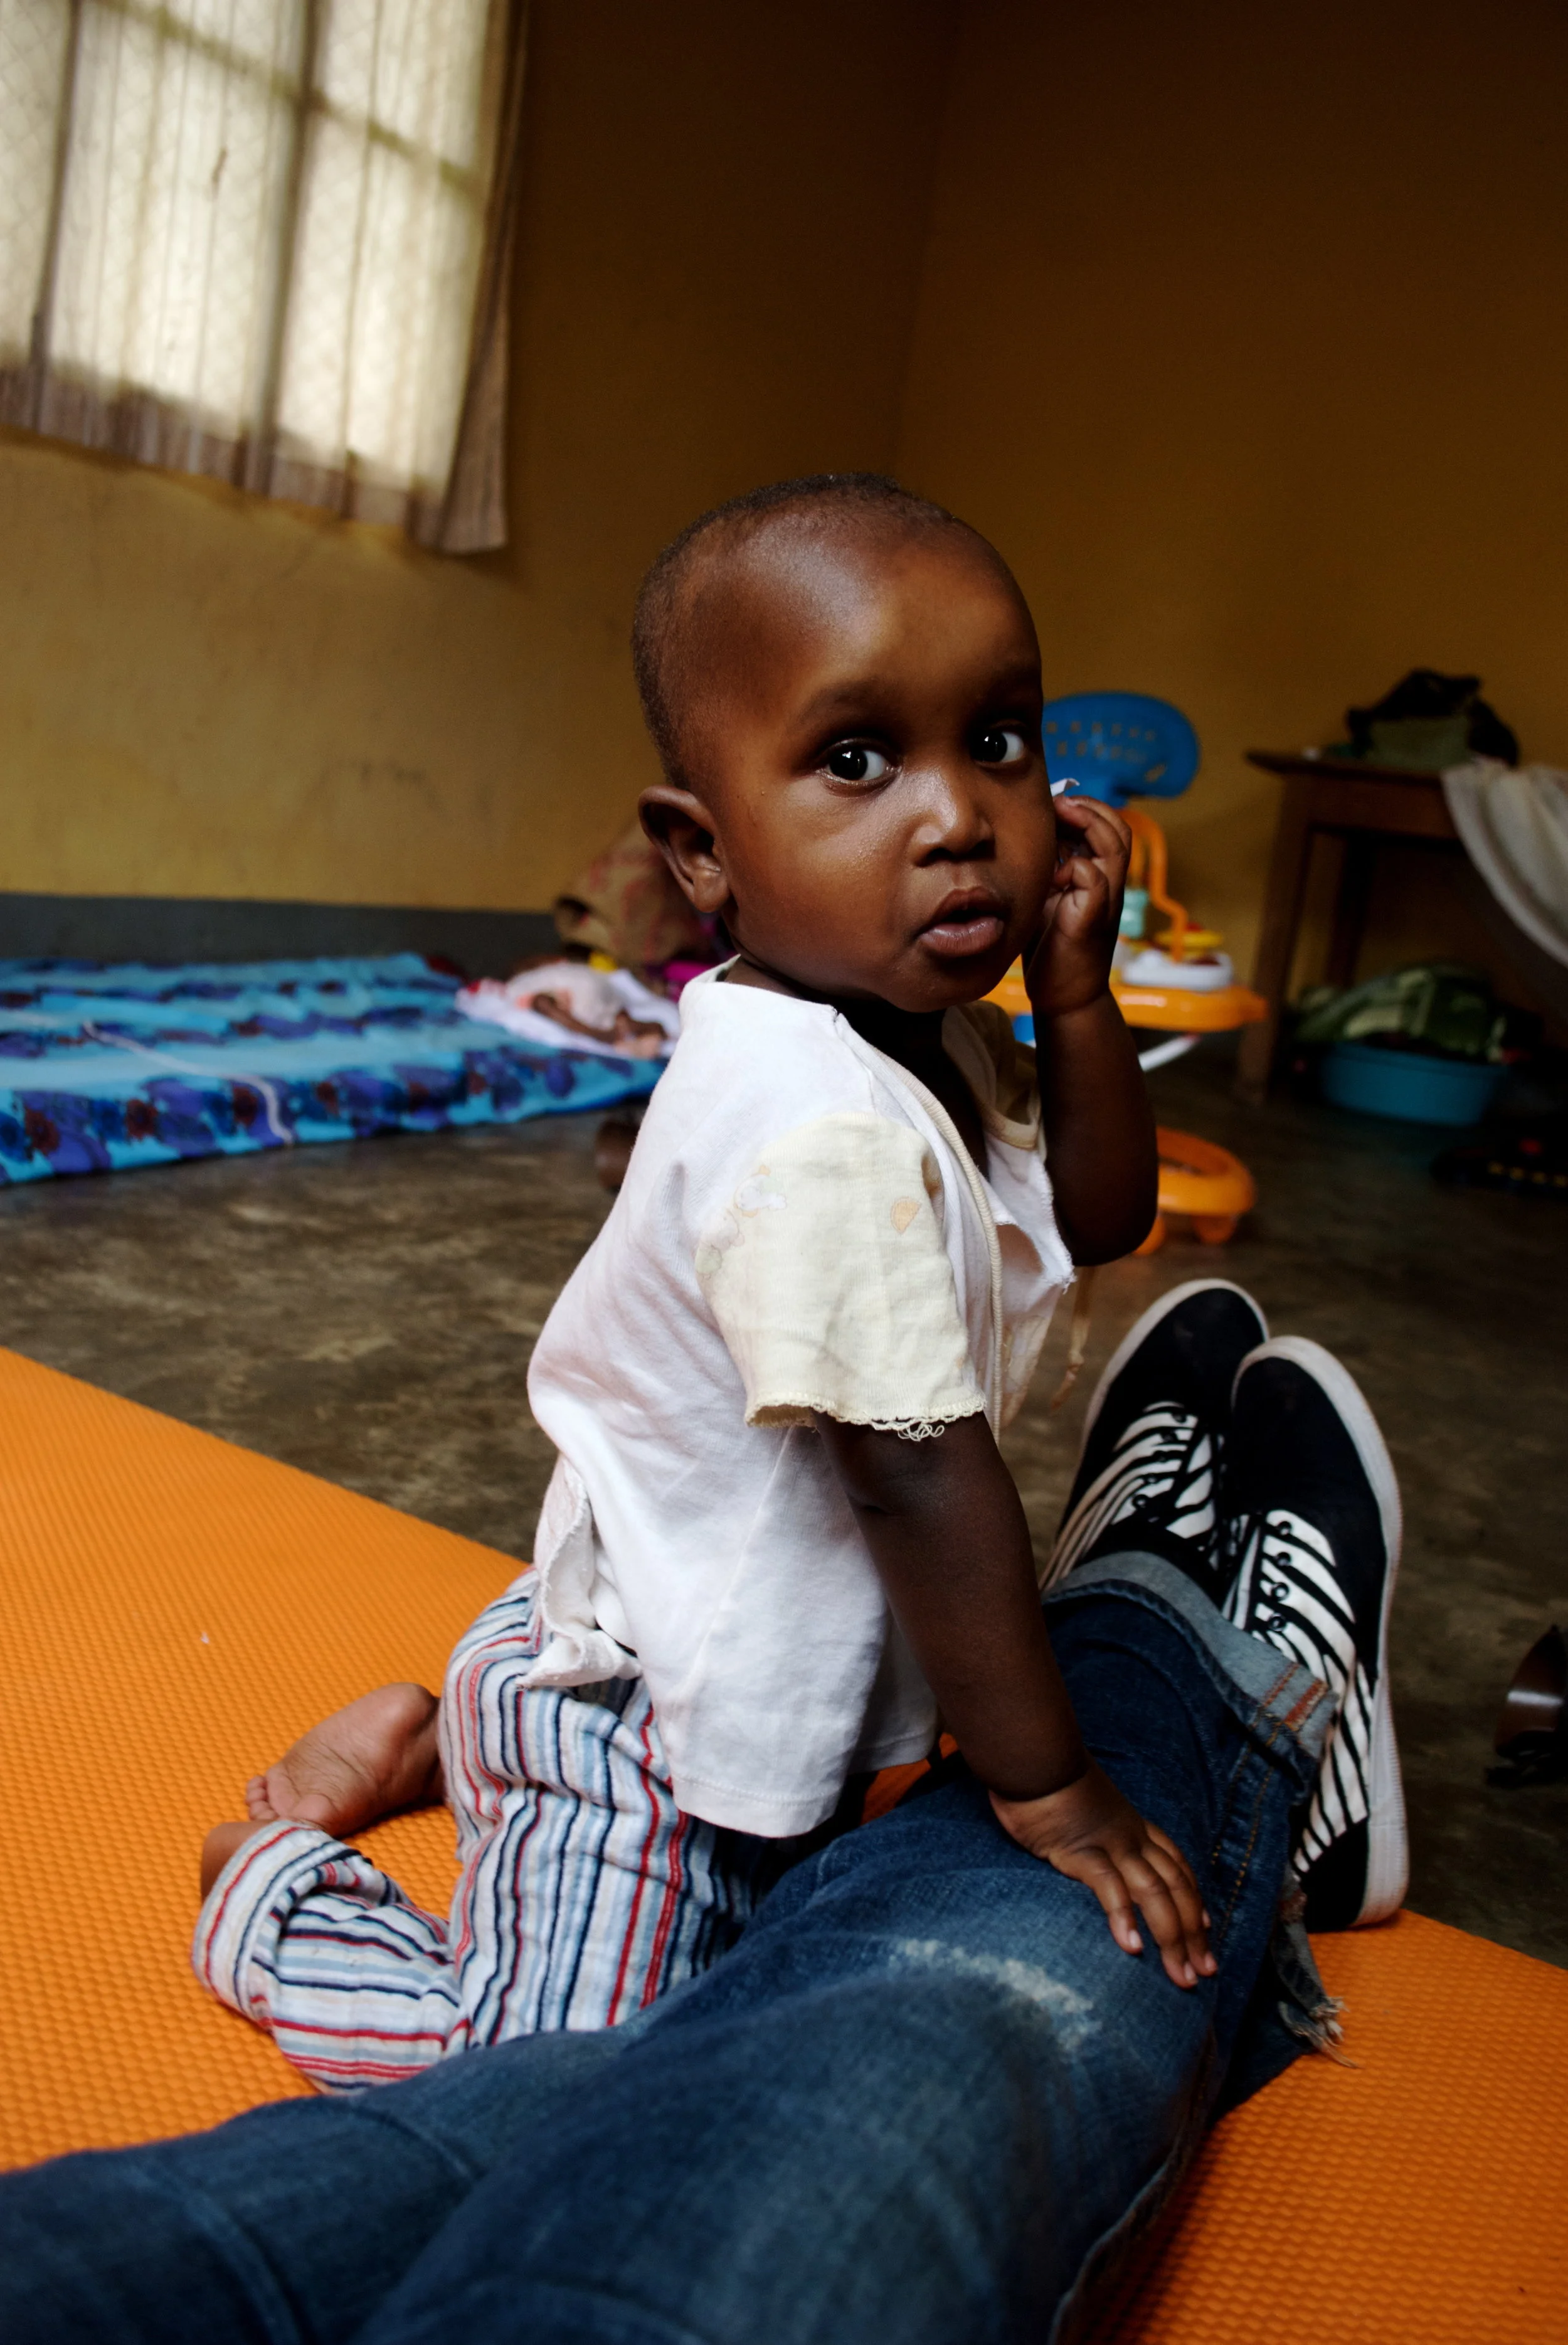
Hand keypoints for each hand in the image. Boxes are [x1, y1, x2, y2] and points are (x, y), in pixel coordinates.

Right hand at [990, 1760, 1215, 1988]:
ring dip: (1172, 1938)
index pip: (1176, 1866)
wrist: (1036, 1755)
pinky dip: (1123, 1917)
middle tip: (1205, 1972)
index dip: (1195, 1898)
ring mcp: (1110, 1844)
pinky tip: (1131, 1948)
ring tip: (1181, 1976)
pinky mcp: (1081, 1851)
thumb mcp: (1085, 1803)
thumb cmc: (1049, 1778)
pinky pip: (1110, 1888)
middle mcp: (1131, 1837)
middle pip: (1175, 1888)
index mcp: (1133, 1824)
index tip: (1208, 1929)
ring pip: (1154, 1894)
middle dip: (1193, 1933)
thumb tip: (1091, 1841)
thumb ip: (1096, 1825)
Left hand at [1023, 794, 1130, 1017]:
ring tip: (1060, 818)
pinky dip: (1075, 867)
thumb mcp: (1047, 895)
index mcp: (1101, 876)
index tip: (1053, 804)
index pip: (1109, 827)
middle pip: (1120, 829)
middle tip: (1058, 803)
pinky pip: (1095, 880)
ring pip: (1115, 847)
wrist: (1063, 996)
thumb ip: (1047, 866)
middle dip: (1090, 807)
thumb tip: (1031, 833)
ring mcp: (1106, 902)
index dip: (1086, 808)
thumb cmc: (1051, 946)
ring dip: (1088, 825)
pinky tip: (1053, 875)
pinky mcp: (1092, 920)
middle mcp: (1111, 885)